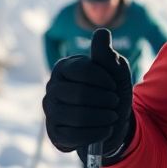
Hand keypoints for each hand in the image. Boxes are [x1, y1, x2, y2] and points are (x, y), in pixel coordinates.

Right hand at [42, 28, 133, 158]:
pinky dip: (96, 133)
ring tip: (112, 115)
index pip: (82, 70)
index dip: (104, 80)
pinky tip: (105, 129)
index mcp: (64, 68)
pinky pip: (73, 136)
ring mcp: (51, 111)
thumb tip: (102, 32)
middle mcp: (52, 88)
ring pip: (76, 116)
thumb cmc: (112, 91)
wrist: (115, 121)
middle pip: (79, 95)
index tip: (113, 85)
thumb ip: (106, 53)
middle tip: (115, 102)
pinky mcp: (55, 133)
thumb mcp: (115, 70)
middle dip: (105, 100)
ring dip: (103, 117)